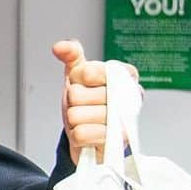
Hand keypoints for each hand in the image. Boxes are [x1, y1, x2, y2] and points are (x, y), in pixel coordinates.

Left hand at [52, 39, 138, 162]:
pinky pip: (80, 134)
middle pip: (78, 94)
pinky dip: (77, 136)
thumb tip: (60, 47)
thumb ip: (72, 56)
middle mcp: (130, 96)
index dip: (78, 79)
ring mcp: (124, 120)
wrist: (90, 134)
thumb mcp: (79, 76)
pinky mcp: (115, 142)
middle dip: (74, 101)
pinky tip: (89, 134)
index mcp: (125, 75)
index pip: (88, 71)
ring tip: (87, 120)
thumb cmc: (87, 103)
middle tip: (85, 106)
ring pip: (76, 115)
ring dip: (75, 119)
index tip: (85, 83)